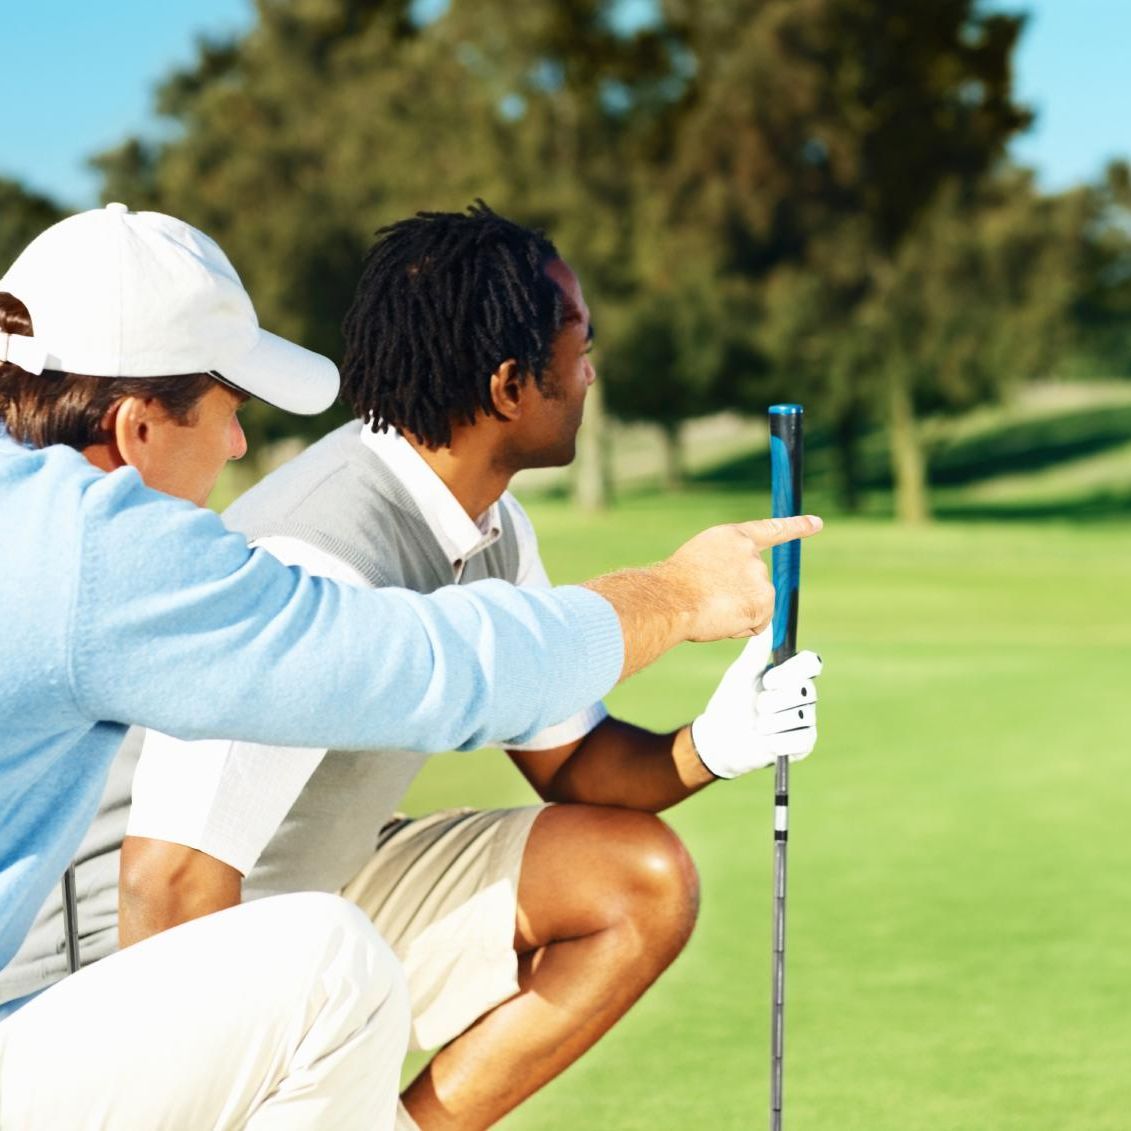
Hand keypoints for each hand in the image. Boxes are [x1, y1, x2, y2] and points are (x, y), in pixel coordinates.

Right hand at [658, 516, 822, 642]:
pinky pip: (757, 624)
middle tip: (707, 599)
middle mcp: (750, 552)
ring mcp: (759, 576)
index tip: (818, 523)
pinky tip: (721, 618)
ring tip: (710, 607)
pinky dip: (740, 627)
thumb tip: (733, 596)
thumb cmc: (671, 587)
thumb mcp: (698, 563)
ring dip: (737, 612)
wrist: (670, 599)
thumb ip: (723, 569)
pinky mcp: (763, 600)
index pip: (770, 530)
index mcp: (731, 537)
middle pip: (756, 583)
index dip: (796, 527)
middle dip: (738, 597)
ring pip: (756, 606)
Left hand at [690, 629, 822, 778]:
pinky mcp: (804, 744)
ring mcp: (806, 719)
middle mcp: (804, 694)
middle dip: (774, 701)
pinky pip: (800, 740)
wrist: (719, 737)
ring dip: (771, 722)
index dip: (792, 672)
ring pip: (800, 717)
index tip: (768, 680)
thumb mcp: (741, 674)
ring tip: (757, 725)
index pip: (811, 663)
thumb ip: (757, 651)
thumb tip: (768, 623)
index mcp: (791, 674)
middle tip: (757, 707)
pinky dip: (777, 741)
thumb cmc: (731, 701)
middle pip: (806, 690)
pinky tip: (765, 740)